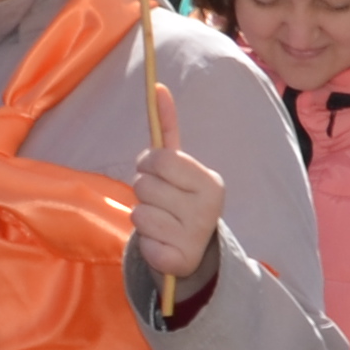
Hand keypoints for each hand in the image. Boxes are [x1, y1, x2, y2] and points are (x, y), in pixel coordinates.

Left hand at [128, 84, 223, 280]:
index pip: (160, 159)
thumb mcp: (178, 168)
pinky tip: (161, 245)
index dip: (148, 164)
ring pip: (139, 213)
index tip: (154, 173)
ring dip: (141, 218)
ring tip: (160, 224)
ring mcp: (195, 238)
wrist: (193, 253)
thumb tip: (157, 87)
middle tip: (158, 202)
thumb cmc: (178, 201)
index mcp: (210, 183)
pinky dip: (145, 244)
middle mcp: (208, 210)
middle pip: (144, 186)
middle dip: (143, 192)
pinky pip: (142, 243)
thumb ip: (167, 130)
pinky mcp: (178, 262)